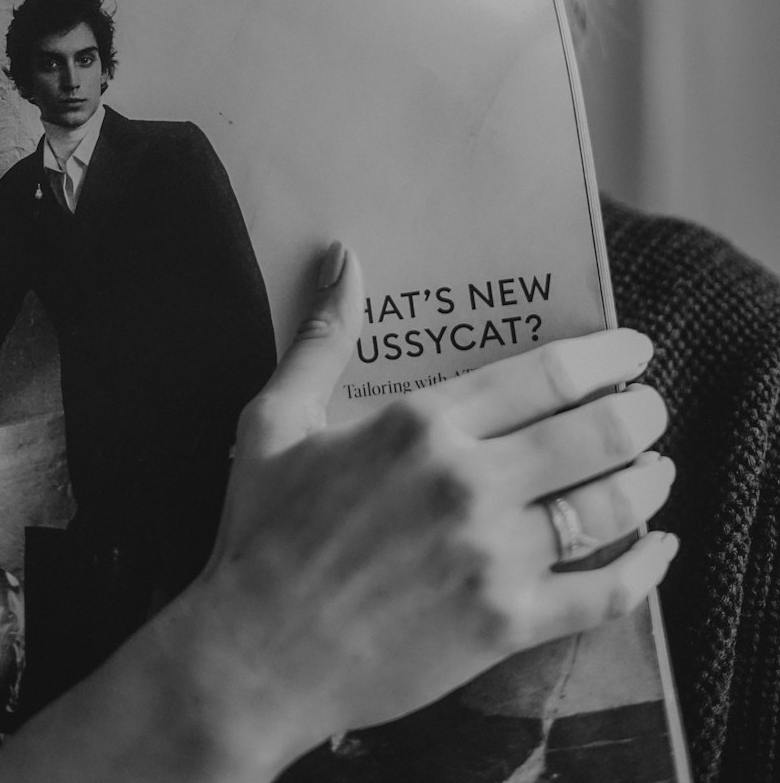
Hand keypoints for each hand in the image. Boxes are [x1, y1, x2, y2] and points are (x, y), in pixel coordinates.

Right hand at [173, 241, 676, 774]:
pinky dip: (646, 569)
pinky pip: (604, 594)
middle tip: (651, 405)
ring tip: (658, 466)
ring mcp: (493, 556)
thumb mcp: (276, 420)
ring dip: (649, 479)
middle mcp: (468, 482)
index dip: (604, 356)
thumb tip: (343, 260)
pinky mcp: (505, 624)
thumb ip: (322, 336)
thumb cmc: (261, 533)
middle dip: (641, 411)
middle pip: (594, 432)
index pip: (542, 375)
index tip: (633, 349)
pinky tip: (660, 548)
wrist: (255, 655)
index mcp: (419, 425)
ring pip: (609, 507)